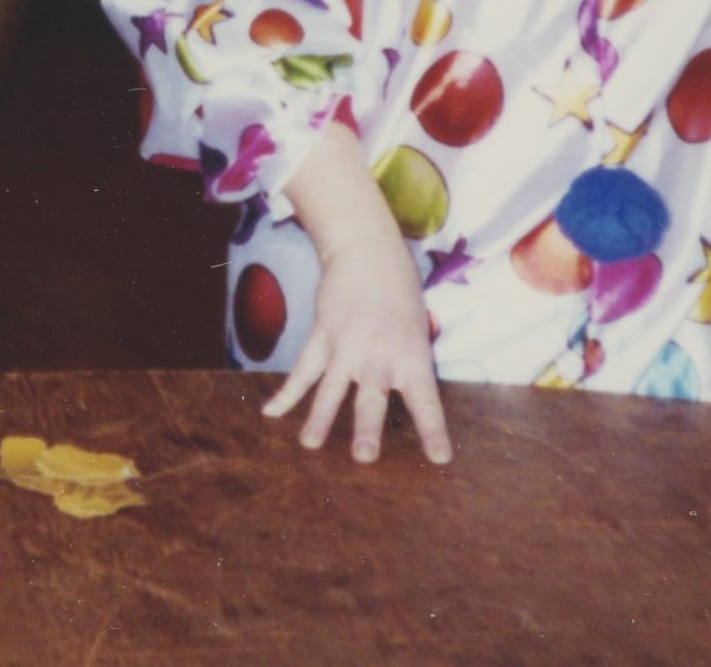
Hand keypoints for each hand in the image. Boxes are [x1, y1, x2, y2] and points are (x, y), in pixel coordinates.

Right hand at [259, 232, 452, 464]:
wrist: (368, 252)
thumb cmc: (401, 293)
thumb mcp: (419, 328)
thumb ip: (409, 363)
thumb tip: (406, 393)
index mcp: (412, 356)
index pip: (426, 401)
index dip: (433, 430)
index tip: (439, 458)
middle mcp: (379, 355)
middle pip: (370, 398)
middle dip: (365, 428)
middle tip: (362, 456)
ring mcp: (346, 345)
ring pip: (330, 387)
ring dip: (320, 417)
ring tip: (310, 444)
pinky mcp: (322, 335)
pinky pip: (303, 369)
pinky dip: (286, 392)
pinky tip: (271, 412)